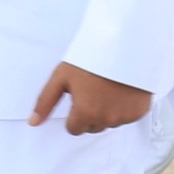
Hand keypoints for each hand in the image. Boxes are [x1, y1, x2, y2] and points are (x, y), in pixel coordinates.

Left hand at [30, 64, 152, 134]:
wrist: (126, 45)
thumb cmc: (91, 58)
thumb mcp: (62, 77)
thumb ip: (45, 102)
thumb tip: (32, 123)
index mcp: (85, 113)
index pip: (74, 129)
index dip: (74, 113)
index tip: (80, 97)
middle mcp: (106, 119)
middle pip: (93, 127)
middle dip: (92, 114)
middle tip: (95, 90)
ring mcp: (126, 116)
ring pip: (111, 122)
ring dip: (109, 111)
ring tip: (110, 88)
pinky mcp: (141, 111)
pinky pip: (128, 117)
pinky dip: (125, 107)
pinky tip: (124, 90)